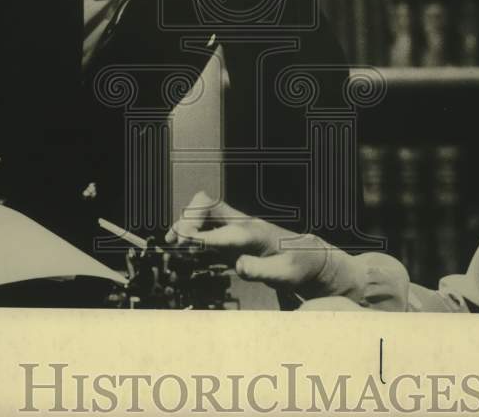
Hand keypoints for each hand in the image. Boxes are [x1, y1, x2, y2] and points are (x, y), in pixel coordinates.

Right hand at [166, 191, 328, 290]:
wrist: (307, 256)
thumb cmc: (297, 266)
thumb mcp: (285, 274)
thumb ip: (262, 271)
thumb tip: (239, 265)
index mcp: (256, 233)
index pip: (226, 232)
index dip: (205, 237)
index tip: (185, 243)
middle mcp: (243, 224)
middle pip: (210, 205)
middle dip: (190, 218)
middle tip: (177, 241)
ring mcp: (236, 226)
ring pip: (206, 210)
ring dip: (187, 221)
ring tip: (172, 241)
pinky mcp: (232, 234)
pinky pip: (207, 224)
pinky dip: (191, 230)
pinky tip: (181, 245)